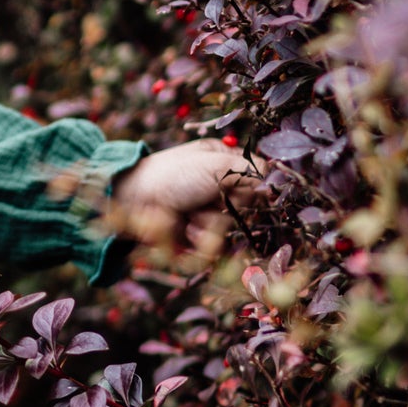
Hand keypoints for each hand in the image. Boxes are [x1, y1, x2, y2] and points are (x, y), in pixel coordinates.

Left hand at [109, 139, 252, 245]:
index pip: (256, 177)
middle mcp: (216, 184)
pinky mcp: (194, 233)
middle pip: (245, 206)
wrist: (132, 202)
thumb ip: (250, 171)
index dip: (251, 186)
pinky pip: (212, 246)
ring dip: (210, 225)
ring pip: (229, 228)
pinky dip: (199, 241)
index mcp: (222, 160)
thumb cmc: (172, 175)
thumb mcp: (215, 165)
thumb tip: (275, 180)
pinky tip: (184, 230)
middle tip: (206, 199)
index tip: (239, 186)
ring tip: (189, 217)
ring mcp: (205, 209)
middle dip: (226, 207)